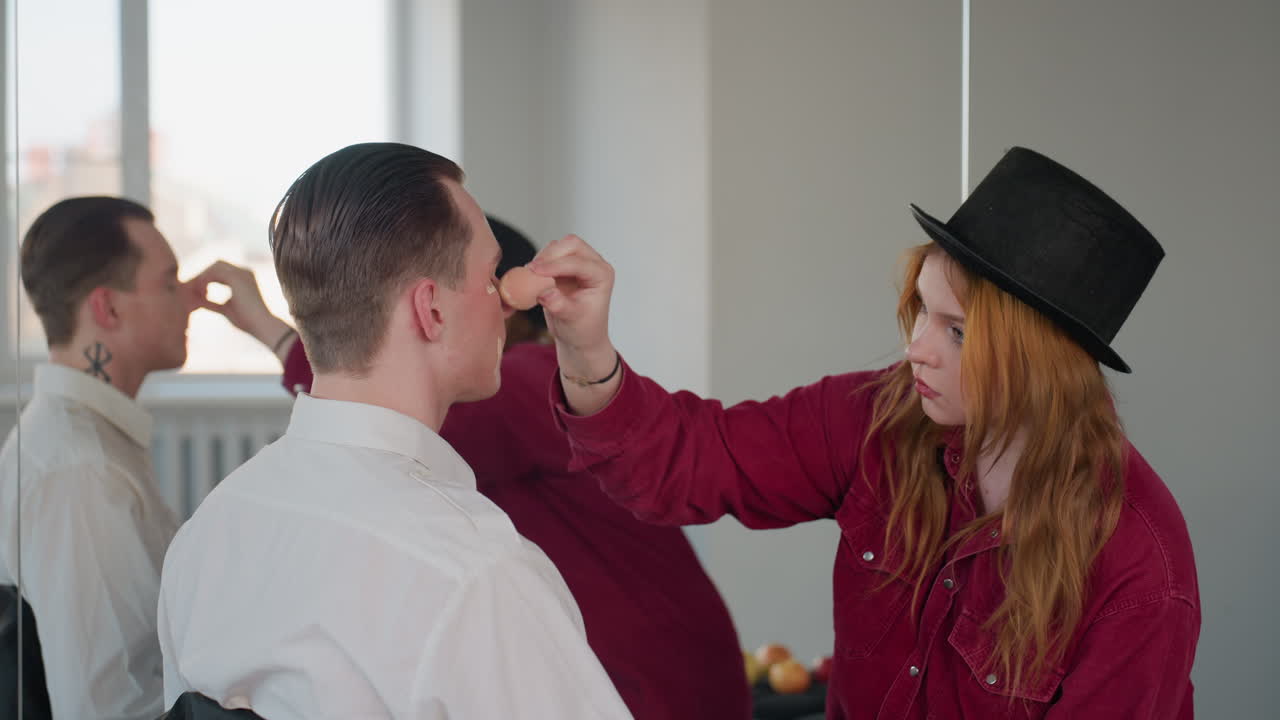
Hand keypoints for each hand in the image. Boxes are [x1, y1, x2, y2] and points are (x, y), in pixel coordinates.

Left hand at [187, 261, 293, 360]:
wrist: (261, 325)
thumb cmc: (247, 321)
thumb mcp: (225, 309)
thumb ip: (212, 303)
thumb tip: (198, 301)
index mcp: (244, 278)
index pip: (221, 270)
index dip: (207, 278)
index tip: (197, 292)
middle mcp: (244, 272)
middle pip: (216, 264)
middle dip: (203, 275)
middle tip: (192, 289)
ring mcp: (241, 272)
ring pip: (214, 266)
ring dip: (202, 277)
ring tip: (196, 292)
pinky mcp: (236, 277)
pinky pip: (214, 272)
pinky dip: (205, 281)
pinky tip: (202, 293)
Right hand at [528, 235, 619, 413]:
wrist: (580, 344)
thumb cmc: (580, 335)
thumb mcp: (569, 322)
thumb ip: (557, 305)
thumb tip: (544, 291)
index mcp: (602, 276)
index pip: (578, 262)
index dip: (557, 264)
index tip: (537, 271)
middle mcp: (594, 266)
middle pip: (570, 244)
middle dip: (550, 255)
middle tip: (531, 272)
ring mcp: (579, 264)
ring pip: (558, 246)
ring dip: (542, 259)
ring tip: (529, 279)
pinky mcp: (564, 268)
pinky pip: (547, 258)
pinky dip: (537, 265)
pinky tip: (526, 280)